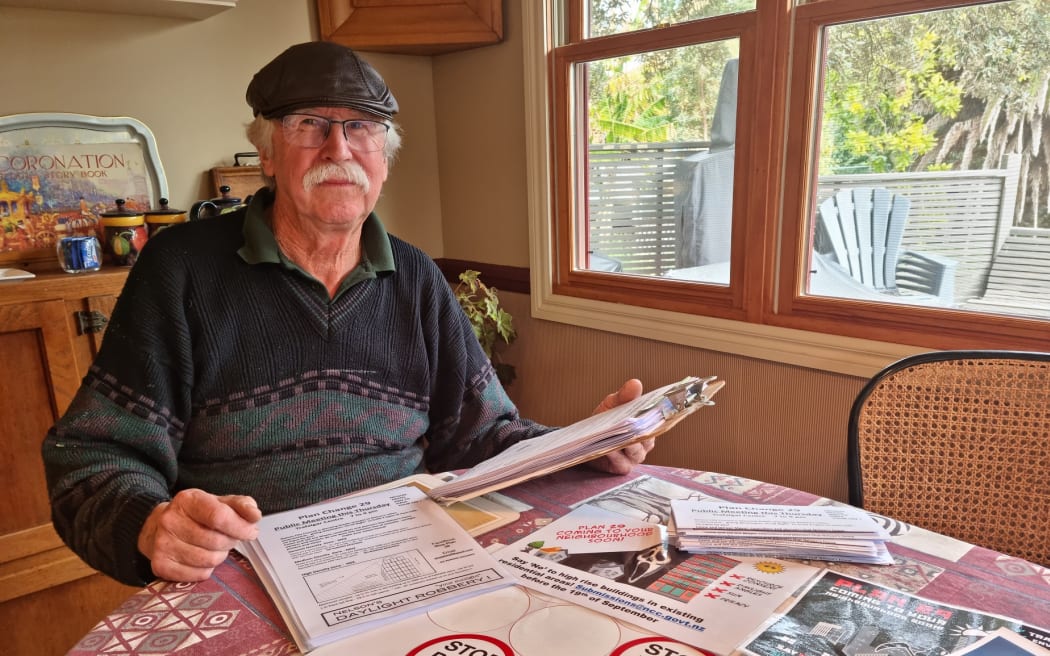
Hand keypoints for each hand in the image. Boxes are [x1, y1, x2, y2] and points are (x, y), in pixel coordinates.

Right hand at [138, 488, 261, 581]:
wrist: (157, 527)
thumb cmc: (195, 515)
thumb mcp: (218, 502)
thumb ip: (241, 505)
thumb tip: (255, 515)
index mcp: (187, 500)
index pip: (219, 516)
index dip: (241, 527)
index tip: (251, 532)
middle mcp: (170, 521)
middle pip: (216, 540)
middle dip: (231, 541)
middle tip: (229, 538)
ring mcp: (162, 544)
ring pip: (209, 560)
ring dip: (219, 556)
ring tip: (215, 547)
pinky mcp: (160, 565)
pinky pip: (198, 574)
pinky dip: (206, 569)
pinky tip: (201, 558)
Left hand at [587, 379, 654, 474]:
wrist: (585, 439)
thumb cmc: (604, 421)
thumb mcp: (613, 404)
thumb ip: (624, 396)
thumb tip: (635, 383)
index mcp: (648, 427)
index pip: (658, 422)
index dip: (655, 416)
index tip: (651, 408)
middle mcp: (644, 444)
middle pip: (647, 438)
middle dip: (639, 430)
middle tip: (631, 421)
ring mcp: (634, 457)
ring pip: (636, 451)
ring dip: (626, 443)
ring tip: (617, 435)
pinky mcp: (621, 467)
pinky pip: (622, 463)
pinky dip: (615, 456)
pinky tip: (608, 449)